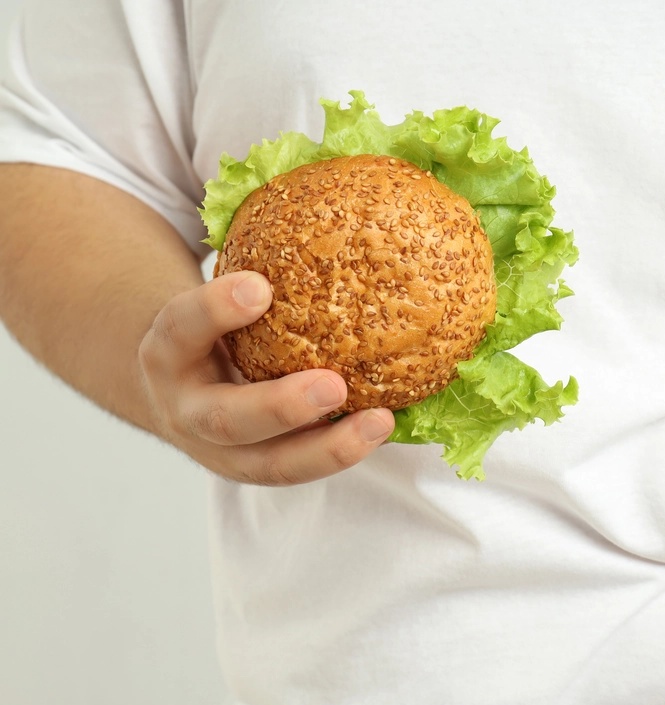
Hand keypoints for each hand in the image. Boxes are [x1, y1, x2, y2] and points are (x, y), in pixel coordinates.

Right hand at [137, 271, 393, 484]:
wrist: (176, 384)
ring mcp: (223, 451)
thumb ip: (254, 257)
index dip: (214, 310)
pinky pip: (303, 466)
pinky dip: (344, 450)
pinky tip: (390, 424)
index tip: (258, 286)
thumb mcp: (216, 288)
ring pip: (270, 465)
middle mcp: (188, 409)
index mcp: (167, 352)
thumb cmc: (214, 323)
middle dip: (278, 407)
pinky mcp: (260, 470)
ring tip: (379, 423)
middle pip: (225, 420)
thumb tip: (326, 167)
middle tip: (333, 385)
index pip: (180, 328)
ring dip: (326, 448)